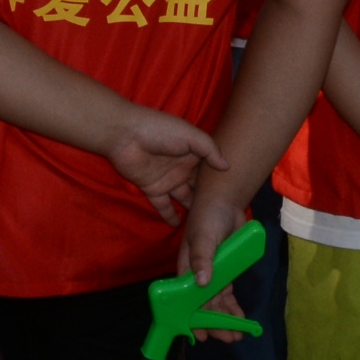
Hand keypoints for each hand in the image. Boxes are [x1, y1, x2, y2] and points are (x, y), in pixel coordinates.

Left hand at [101, 104, 227, 219]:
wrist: (125, 135)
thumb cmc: (160, 130)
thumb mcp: (190, 135)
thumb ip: (209, 149)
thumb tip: (227, 167)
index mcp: (193, 154)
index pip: (209, 172)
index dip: (219, 184)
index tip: (233, 200)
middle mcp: (182, 168)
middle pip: (198, 188)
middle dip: (208, 201)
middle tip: (222, 220)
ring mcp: (167, 180)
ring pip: (183, 199)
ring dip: (192, 212)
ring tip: (205, 228)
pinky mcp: (152, 189)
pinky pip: (163, 206)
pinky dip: (171, 217)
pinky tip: (182, 229)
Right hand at [175, 194, 256, 329]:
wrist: (225, 203)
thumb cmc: (207, 218)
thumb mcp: (203, 236)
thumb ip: (202, 258)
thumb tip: (202, 282)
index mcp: (186, 269)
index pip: (186, 299)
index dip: (193, 318)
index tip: (200, 335)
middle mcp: (197, 276)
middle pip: (204, 305)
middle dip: (214, 324)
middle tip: (228, 339)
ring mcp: (212, 275)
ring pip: (217, 303)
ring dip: (225, 320)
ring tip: (237, 336)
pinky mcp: (226, 272)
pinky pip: (228, 295)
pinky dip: (233, 308)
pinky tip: (241, 319)